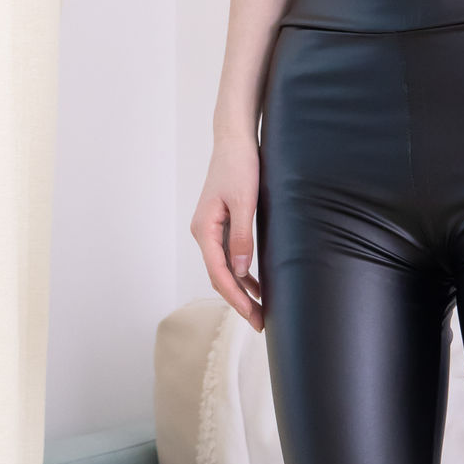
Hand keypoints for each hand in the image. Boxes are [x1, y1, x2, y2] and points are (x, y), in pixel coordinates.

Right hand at [190, 135, 264, 329]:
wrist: (234, 140)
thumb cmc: (239, 165)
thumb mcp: (244, 201)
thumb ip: (242, 236)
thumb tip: (241, 271)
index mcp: (204, 229)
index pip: (218, 273)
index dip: (236, 297)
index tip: (252, 315)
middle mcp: (203, 232)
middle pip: (220, 276)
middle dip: (239, 301)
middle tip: (260, 323)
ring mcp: (211, 229)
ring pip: (225, 268)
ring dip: (242, 290)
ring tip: (260, 311)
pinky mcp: (221, 224)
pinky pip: (230, 256)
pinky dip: (243, 273)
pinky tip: (257, 286)